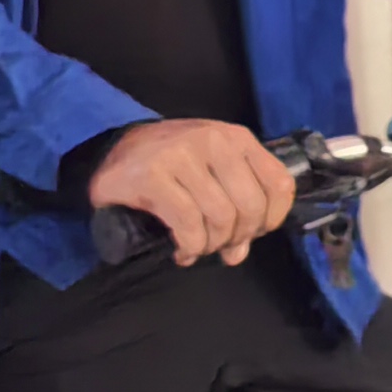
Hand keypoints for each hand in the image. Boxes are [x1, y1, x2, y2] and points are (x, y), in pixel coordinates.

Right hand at [88, 118, 294, 266]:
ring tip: (197, 247)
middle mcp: (213, 141)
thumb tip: (239, 253)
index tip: (252, 233)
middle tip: (218, 246)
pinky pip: (188, 224)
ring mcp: (182, 156)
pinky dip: (189, 246)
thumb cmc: (169, 165)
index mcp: (236, 138)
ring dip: (210, 245)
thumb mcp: (212, 172)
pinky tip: (182, 250)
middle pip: (250, 206)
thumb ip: (234, 205)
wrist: (112, 153)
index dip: (271, 219)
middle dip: (238, 237)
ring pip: (220, 217)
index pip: (279, 184)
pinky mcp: (153, 176)